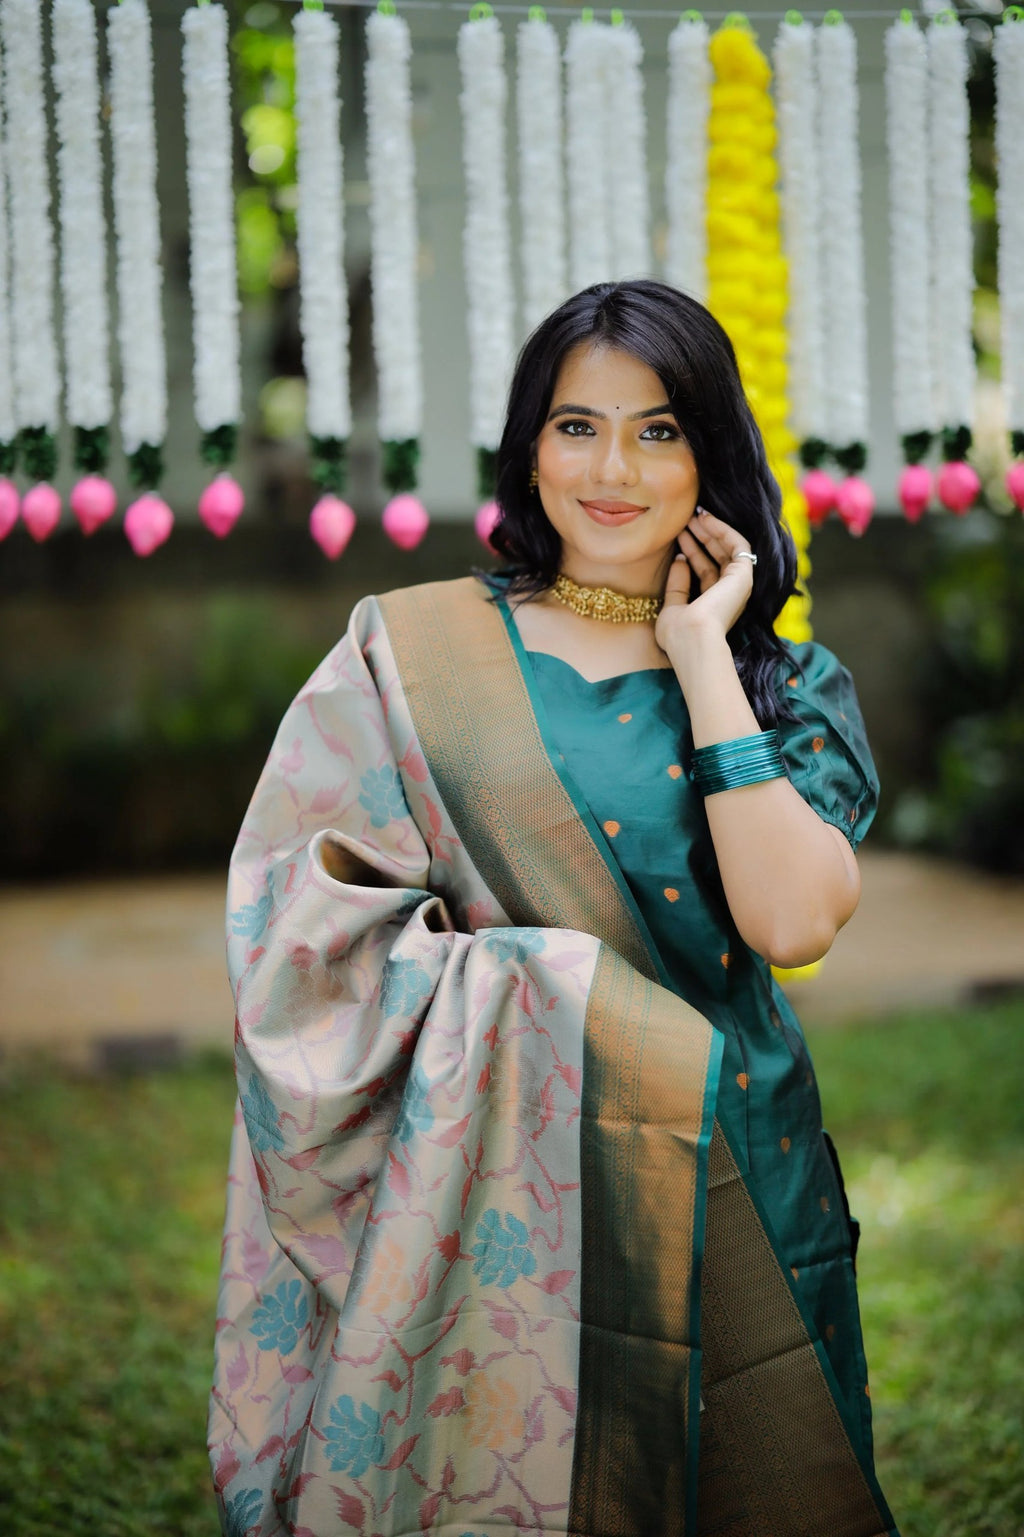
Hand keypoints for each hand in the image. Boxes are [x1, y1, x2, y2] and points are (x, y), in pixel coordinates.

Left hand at [655, 507, 754, 651]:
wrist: (692, 639)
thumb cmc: (679, 634)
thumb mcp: (672, 608)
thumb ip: (677, 585)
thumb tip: (679, 560)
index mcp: (714, 604)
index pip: (706, 571)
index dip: (692, 551)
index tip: (678, 535)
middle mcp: (730, 594)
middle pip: (718, 557)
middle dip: (702, 536)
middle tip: (686, 519)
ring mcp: (739, 585)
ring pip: (729, 548)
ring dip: (712, 529)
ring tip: (693, 514)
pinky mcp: (744, 575)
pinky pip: (738, 544)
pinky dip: (723, 529)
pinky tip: (706, 518)